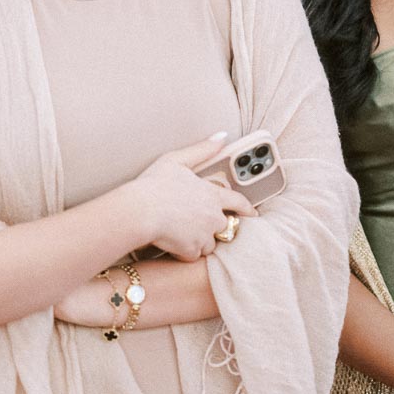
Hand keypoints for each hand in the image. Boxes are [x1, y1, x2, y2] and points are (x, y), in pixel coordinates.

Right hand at [127, 133, 256, 260]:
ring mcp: (203, 235)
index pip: (238, 202)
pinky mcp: (190, 250)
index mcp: (212, 195)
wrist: (139, 212)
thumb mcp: (177, 160)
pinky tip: (172, 243)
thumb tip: (221, 137)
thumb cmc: (154, 184)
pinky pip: (192, 255)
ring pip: (208, 244)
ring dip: (199, 241)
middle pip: (223, 226)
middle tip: (196, 223)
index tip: (253, 213)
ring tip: (181, 232)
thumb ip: (202, 149)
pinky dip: (185, 252)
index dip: (247, 207)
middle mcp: (213, 217)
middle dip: (213, 226)